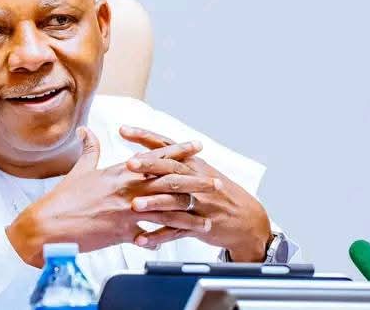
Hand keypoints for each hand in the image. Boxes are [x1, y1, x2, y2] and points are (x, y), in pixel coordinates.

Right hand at [6, 127, 219, 266]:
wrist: (49, 226)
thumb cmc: (62, 200)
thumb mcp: (78, 171)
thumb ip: (88, 150)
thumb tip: (85, 131)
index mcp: (118, 171)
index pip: (154, 156)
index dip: (178, 150)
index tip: (195, 146)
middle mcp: (127, 188)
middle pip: (169, 182)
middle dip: (195, 182)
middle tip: (215, 182)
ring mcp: (127, 211)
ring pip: (167, 209)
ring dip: (189, 214)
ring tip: (206, 218)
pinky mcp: (124, 232)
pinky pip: (151, 234)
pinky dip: (165, 237)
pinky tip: (178, 240)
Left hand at [124, 130, 271, 261]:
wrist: (246, 218)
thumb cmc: (215, 191)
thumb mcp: (196, 171)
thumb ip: (169, 162)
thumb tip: (137, 154)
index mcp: (191, 163)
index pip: (165, 145)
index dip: (144, 136)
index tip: (123, 130)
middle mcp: (195, 180)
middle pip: (171, 169)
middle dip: (149, 166)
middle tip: (129, 164)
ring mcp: (198, 203)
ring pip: (174, 201)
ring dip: (154, 203)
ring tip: (133, 205)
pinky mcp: (199, 226)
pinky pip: (176, 231)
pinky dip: (159, 236)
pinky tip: (141, 239)